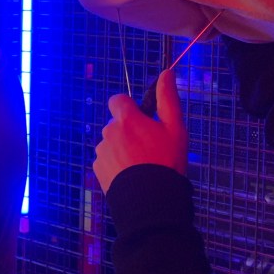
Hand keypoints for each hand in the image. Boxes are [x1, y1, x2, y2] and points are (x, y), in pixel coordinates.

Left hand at [93, 69, 188, 193]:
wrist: (151, 200)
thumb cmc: (166, 161)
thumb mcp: (175, 128)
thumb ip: (168, 99)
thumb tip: (166, 72)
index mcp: (126, 119)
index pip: (117, 100)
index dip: (129, 107)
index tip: (142, 120)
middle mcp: (109, 131)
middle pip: (116, 123)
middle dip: (128, 130)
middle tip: (148, 147)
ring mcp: (101, 151)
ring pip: (111, 142)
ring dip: (122, 148)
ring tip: (141, 165)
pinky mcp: (97, 168)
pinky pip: (106, 159)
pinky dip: (116, 164)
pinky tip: (131, 175)